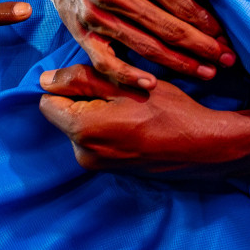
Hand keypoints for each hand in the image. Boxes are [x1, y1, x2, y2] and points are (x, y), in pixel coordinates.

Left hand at [38, 64, 249, 170]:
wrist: (204, 146)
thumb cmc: (170, 110)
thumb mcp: (127, 84)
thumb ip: (82, 80)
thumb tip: (45, 80)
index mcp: (83, 130)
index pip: (48, 101)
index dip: (67, 84)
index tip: (96, 79)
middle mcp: (83, 153)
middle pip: (64, 115)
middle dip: (83, 99)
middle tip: (120, 92)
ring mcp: (97, 166)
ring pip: (81, 127)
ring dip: (97, 113)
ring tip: (131, 107)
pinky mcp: (111, 170)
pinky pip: (96, 141)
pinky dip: (108, 128)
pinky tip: (135, 122)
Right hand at [53, 0, 235, 88]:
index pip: (179, 3)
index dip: (205, 23)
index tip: (223, 35)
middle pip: (168, 28)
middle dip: (202, 47)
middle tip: (226, 59)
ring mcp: (97, 17)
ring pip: (145, 47)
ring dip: (179, 63)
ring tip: (205, 72)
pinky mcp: (82, 34)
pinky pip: (107, 63)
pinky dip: (129, 76)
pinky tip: (152, 85)